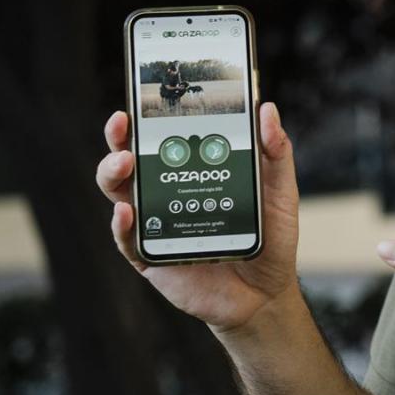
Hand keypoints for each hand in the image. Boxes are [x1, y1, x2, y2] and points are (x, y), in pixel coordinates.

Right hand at [95, 103, 300, 332]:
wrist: (265, 294)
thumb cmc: (271, 239)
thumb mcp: (280, 193)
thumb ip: (275, 154)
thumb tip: (267, 110)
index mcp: (193, 172)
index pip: (162, 139)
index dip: (145, 119)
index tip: (139, 100)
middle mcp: (168, 194)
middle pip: (130, 162)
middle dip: (119, 140)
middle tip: (123, 125)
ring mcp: (156, 225)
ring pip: (120, 195)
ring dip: (113, 175)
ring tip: (125, 163)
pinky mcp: (151, 258)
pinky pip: (128, 240)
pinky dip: (123, 225)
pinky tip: (127, 212)